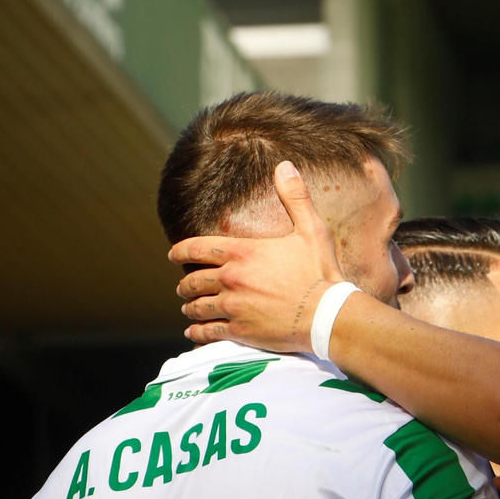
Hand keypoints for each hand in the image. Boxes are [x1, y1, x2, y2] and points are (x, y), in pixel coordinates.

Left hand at [170, 160, 348, 351]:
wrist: (327, 315)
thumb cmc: (321, 273)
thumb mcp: (311, 229)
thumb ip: (295, 197)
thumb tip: (284, 166)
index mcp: (243, 253)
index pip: (197, 248)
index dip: (180, 251)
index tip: (172, 255)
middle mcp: (231, 278)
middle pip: (194, 280)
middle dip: (185, 284)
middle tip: (183, 287)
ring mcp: (233, 306)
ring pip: (197, 307)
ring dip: (190, 307)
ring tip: (189, 309)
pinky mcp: (239, 330)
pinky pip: (207, 332)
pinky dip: (197, 333)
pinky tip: (194, 332)